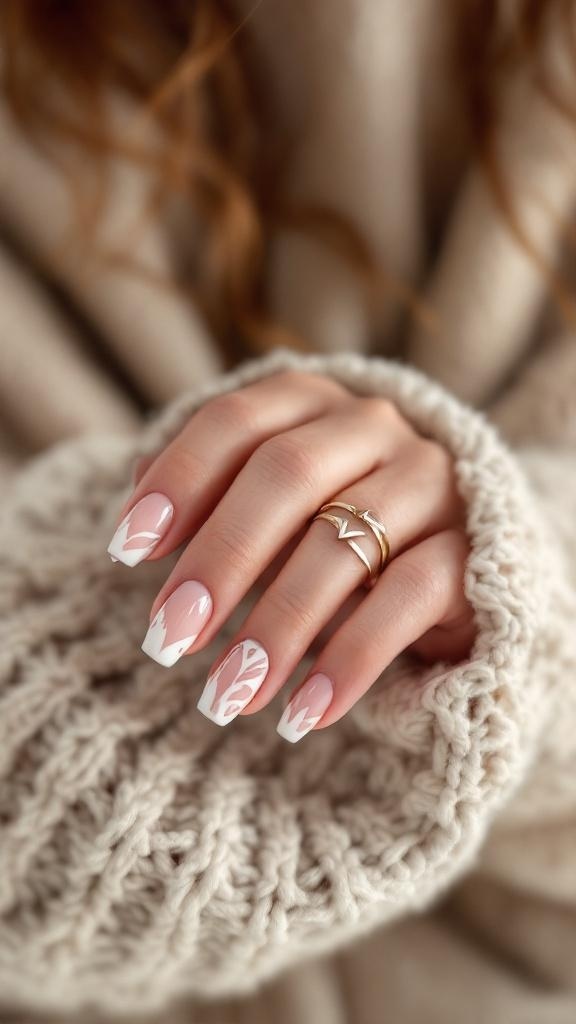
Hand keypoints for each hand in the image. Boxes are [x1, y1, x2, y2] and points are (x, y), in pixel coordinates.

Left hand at [107, 370, 474, 740]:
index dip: (178, 479)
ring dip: (274, 626)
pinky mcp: (468, 548)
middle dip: (218, 559)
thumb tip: (132, 527)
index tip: (126, 550)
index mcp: (313, 404)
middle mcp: (374, 427)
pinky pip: (407, 596)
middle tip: (168, 637)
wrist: (447, 570)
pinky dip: (349, 659)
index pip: (236, 422)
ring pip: (341, 542)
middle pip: (286, 474)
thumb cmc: (331, 536)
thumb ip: (210, 504)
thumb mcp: (267, 515)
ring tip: (226, 695)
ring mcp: (429, 481)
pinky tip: (304, 714)